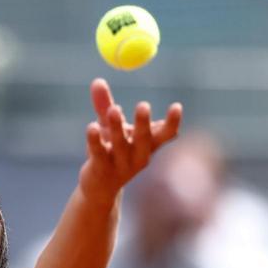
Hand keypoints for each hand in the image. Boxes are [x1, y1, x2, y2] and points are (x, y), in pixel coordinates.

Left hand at [79, 78, 181, 200]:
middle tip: (144, 105)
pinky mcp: (102, 169)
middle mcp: (138, 155)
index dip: (172, 122)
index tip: (177, 106)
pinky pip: (99, 153)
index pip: (166, 134)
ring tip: (113, 110)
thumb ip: (105, 104)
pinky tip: (91, 127)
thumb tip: (97, 80)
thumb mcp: (110, 127)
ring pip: (120, 145)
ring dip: (117, 127)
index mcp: (148, 145)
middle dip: (143, 123)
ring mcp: (121, 165)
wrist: (100, 187)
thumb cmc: (112, 152)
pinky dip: (94, 140)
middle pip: (144, 139)